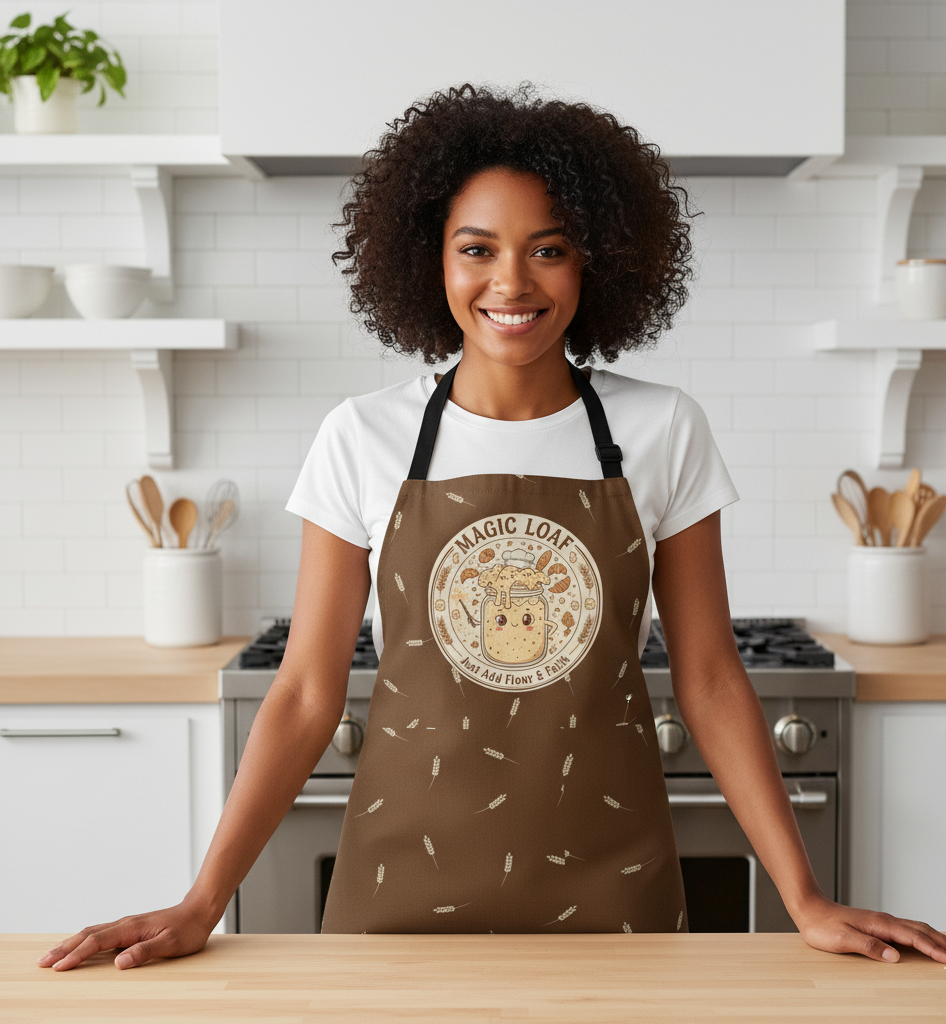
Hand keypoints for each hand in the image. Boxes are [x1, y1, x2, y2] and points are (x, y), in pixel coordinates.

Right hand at [36, 900, 214, 971]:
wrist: (199, 911)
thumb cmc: (188, 929)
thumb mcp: (170, 944)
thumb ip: (145, 952)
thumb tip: (119, 962)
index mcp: (131, 928)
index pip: (96, 942)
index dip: (76, 955)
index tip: (59, 967)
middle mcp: (125, 924)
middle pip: (87, 935)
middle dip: (63, 948)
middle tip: (42, 962)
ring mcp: (127, 925)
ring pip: (92, 933)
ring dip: (70, 944)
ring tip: (52, 955)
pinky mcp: (130, 928)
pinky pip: (100, 934)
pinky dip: (84, 940)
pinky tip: (79, 946)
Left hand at [794, 893, 945, 963]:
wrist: (808, 909)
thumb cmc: (822, 925)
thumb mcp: (843, 939)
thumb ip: (869, 946)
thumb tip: (894, 956)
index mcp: (879, 924)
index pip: (913, 937)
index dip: (932, 949)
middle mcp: (884, 920)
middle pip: (920, 930)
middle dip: (941, 942)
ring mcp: (882, 921)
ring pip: (915, 928)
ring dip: (934, 938)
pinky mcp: (877, 925)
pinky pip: (907, 930)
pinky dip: (922, 936)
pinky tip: (924, 941)